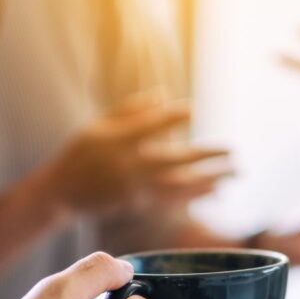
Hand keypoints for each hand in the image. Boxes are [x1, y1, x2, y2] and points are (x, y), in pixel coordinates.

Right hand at [40, 94, 230, 218]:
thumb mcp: (99, 125)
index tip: (194, 109)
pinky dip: (196, 194)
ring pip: (181, 183)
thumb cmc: (82, 152)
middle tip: (234, 150)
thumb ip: (131, 110)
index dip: (172, 117)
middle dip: (208, 155)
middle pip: (176, 159)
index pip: (150, 125)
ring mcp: (134, 187)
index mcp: (116, 140)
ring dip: (211, 179)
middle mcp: (128, 164)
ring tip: (236, 172)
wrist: (63, 192)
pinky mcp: (138, 203)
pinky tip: (216, 190)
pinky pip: (174, 199)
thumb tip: (163, 95)